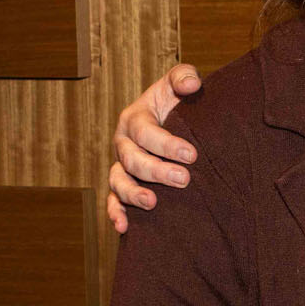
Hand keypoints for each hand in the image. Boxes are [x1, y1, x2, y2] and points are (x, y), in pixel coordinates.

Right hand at [106, 64, 201, 232]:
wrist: (174, 122)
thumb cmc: (177, 103)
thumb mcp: (179, 84)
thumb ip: (184, 77)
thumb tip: (191, 84)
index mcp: (134, 119)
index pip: (145, 132)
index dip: (166, 144)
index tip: (191, 155)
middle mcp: (124, 143)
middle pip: (132, 160)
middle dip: (157, 171)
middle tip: (184, 179)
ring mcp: (121, 166)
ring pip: (118, 182)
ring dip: (133, 194)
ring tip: (153, 203)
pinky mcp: (123, 186)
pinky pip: (113, 201)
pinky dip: (115, 214)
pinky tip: (124, 227)